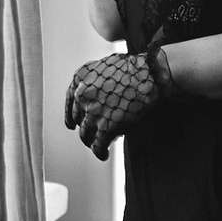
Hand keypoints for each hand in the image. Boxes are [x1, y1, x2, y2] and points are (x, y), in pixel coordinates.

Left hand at [62, 47, 183, 159]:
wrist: (150, 74)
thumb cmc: (136, 67)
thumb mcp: (107, 65)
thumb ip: (96, 80)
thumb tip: (99, 92)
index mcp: (81, 77)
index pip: (71, 100)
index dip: (71, 115)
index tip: (72, 124)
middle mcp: (82, 95)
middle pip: (79, 119)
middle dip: (86, 127)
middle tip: (93, 134)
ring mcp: (92, 112)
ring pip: (85, 134)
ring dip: (91, 141)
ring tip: (98, 146)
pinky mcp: (105, 127)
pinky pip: (98, 146)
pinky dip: (100, 152)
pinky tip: (104, 155)